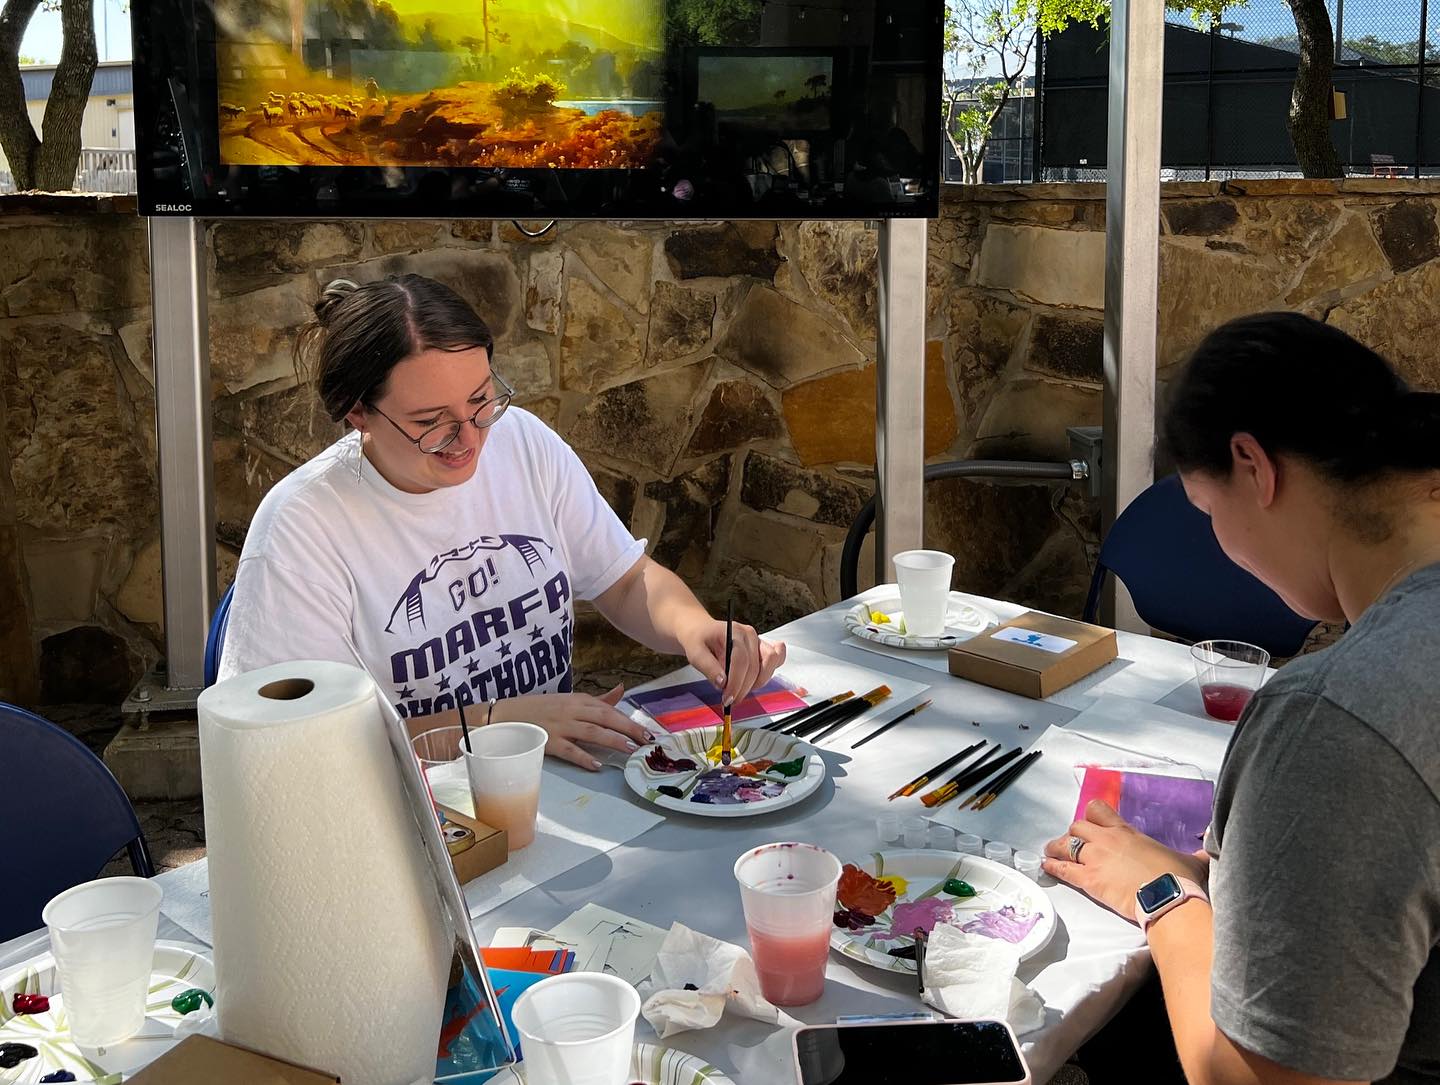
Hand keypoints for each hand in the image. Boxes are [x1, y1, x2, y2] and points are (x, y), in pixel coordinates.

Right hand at [493, 685, 650, 770]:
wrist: (506, 716)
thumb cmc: (541, 709)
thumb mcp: (570, 700)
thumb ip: (598, 699)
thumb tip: (622, 690)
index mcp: (579, 700)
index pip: (610, 710)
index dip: (630, 720)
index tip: (649, 732)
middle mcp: (572, 710)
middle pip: (605, 718)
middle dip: (629, 728)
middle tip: (648, 741)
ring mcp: (560, 726)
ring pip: (591, 732)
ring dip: (612, 740)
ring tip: (630, 750)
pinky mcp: (548, 741)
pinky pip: (569, 750)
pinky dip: (583, 757)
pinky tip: (597, 765)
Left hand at [681, 617, 786, 707]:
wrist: (702, 631)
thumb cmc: (699, 640)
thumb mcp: (695, 653)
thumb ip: (708, 668)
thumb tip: (722, 684)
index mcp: (733, 632)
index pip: (740, 660)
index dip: (735, 683)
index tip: (727, 699)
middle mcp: (750, 635)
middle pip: (755, 666)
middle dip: (743, 688)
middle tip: (730, 700)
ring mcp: (759, 641)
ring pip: (770, 664)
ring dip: (757, 683)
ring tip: (740, 690)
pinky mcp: (764, 648)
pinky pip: (777, 659)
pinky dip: (769, 673)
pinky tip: (755, 681)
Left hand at [1042, 800, 1211, 921]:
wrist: (1169, 898)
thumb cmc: (1178, 879)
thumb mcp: (1190, 862)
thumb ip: (1195, 854)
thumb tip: (1209, 849)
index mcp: (1126, 832)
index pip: (1098, 810)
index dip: (1091, 816)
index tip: (1090, 823)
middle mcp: (1106, 840)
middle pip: (1077, 827)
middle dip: (1073, 835)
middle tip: (1072, 844)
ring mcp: (1095, 859)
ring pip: (1065, 845)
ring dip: (1057, 849)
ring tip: (1052, 853)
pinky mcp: (1089, 880)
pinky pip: (1063, 870)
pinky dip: (1053, 868)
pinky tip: (1046, 868)